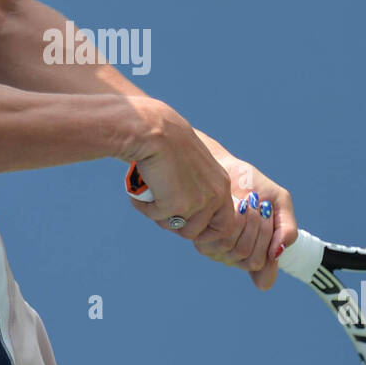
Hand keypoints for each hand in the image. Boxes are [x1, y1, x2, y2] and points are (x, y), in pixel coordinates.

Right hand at [124, 101, 237, 240]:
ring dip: (159, 216)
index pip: (226, 225)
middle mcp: (215, 195)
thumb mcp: (192, 167)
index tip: (186, 226)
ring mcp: (197, 202)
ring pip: (176, 228)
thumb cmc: (168, 144)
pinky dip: (144, 206)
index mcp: (222, 185)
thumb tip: (185, 216)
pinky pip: (156, 217)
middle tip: (160, 207)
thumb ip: (196, 189)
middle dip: (175, 225)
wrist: (154, 131)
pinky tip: (140, 189)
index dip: (206, 233)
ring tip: (150, 196)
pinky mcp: (176, 205)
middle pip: (196, 232)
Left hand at [191, 158, 297, 290]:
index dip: (269, 242)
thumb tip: (277, 254)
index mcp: (256, 254)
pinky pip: (225, 239)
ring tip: (247, 202)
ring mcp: (218, 252)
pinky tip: (235, 202)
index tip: (269, 212)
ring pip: (239, 251)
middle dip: (261, 229)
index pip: (264, 271)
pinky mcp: (203, 241)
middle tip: (260, 205)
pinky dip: (235, 218)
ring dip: (249, 222)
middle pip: (253, 260)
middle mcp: (236, 259)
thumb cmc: (253, 185)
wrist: (225, 168)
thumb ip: (287, 229)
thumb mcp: (279, 202)